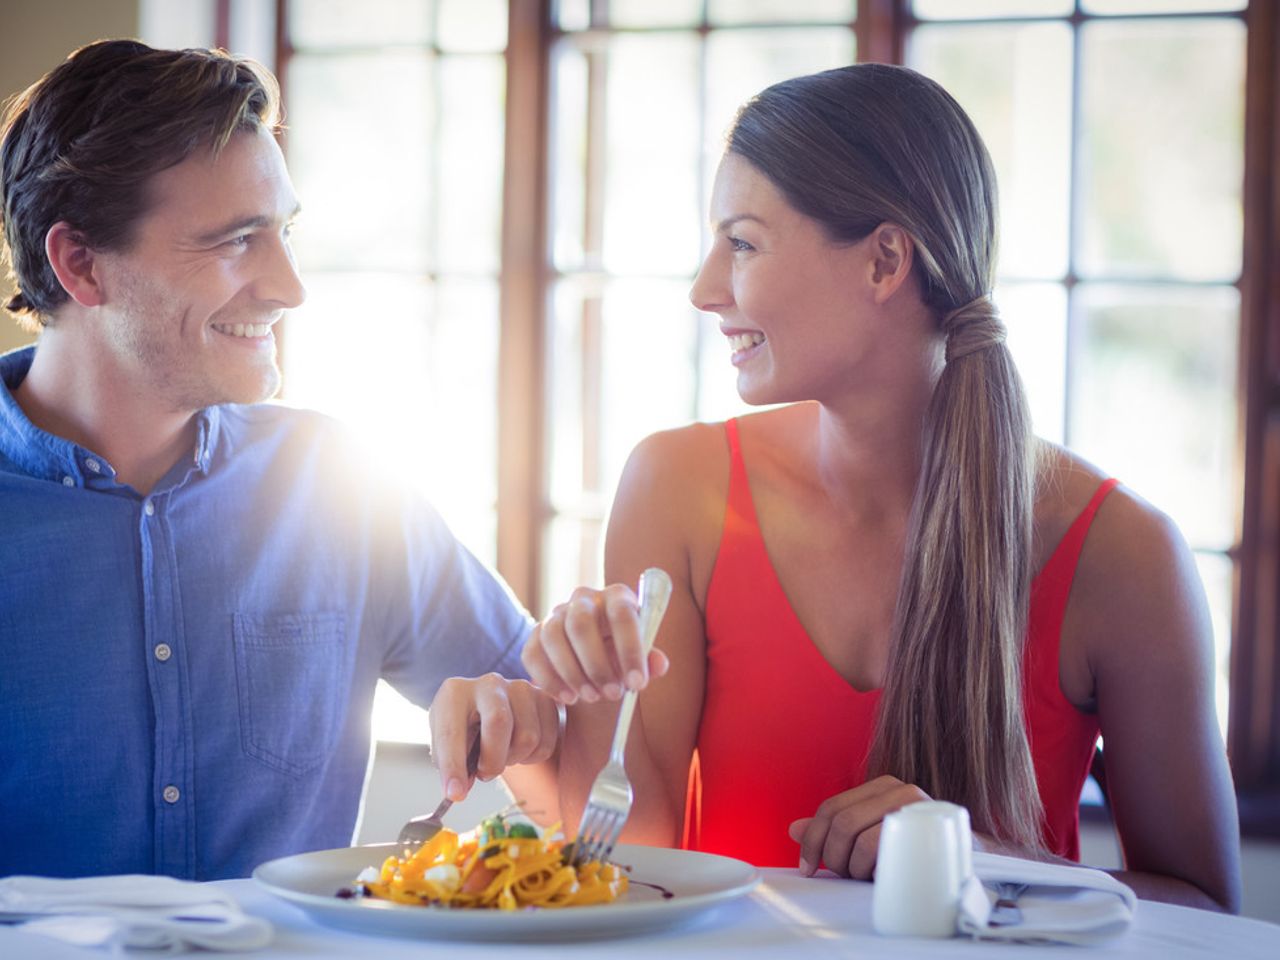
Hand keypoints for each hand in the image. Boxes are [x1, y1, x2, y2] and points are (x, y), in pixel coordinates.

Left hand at [429, 674, 561, 802]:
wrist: (491, 707)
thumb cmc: (466, 727)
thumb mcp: (448, 742)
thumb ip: (451, 764)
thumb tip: (460, 791)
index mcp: (455, 693)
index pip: (452, 731)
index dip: (453, 766)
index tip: (455, 794)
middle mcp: (489, 684)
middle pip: (499, 722)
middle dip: (493, 760)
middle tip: (484, 774)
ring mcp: (521, 688)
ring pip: (527, 737)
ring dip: (513, 759)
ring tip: (502, 754)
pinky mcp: (545, 699)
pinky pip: (546, 743)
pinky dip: (532, 758)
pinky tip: (518, 748)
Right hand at [521, 584, 669, 704]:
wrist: (594, 656)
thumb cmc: (622, 652)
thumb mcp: (640, 654)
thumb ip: (650, 660)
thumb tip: (659, 664)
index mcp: (616, 597)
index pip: (622, 614)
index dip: (630, 650)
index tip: (638, 684)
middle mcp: (583, 599)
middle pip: (581, 624)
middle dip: (597, 664)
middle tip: (613, 695)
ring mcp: (556, 614)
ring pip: (554, 637)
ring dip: (572, 672)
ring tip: (591, 698)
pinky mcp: (536, 634)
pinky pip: (533, 653)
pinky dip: (549, 679)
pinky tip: (568, 698)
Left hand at [788, 776, 931, 878]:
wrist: (968, 857)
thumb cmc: (913, 849)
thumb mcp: (869, 836)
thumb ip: (834, 830)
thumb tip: (793, 828)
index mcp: (878, 786)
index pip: (831, 808)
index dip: (812, 840)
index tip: (808, 867)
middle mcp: (896, 788)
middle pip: (842, 823)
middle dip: (834, 857)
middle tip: (844, 875)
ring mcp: (916, 805)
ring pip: (861, 838)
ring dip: (854, 868)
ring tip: (866, 877)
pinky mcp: (930, 826)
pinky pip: (884, 846)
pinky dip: (873, 868)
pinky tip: (880, 876)